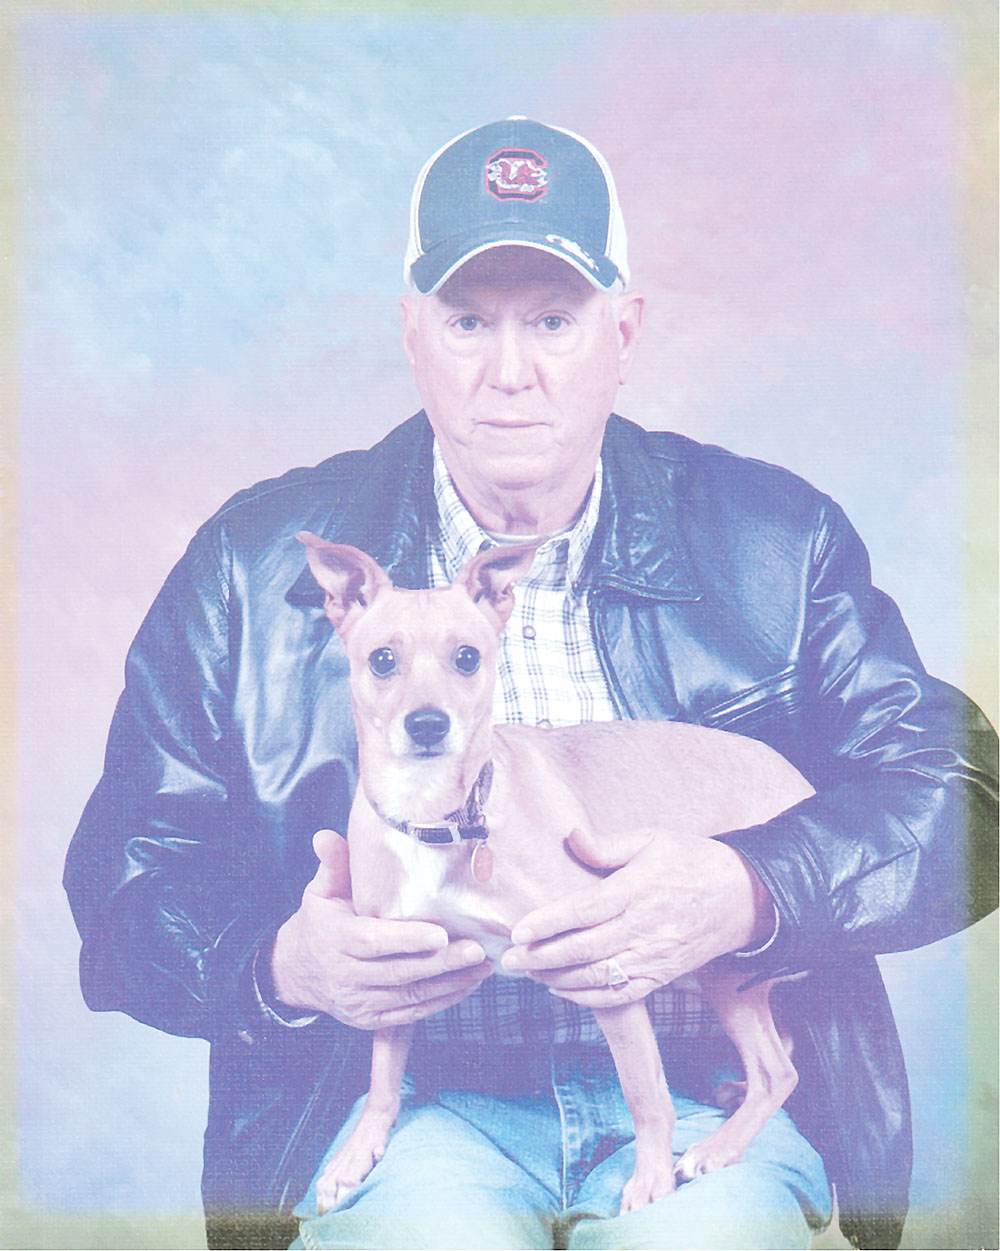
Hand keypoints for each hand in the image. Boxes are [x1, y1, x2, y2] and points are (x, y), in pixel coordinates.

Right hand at [270, 829, 490, 1028]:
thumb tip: (325, 836)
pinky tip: (465, 985)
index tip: (441, 933)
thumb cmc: (320, 920)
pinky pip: (410, 1014)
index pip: (374, 942)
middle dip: (440, 963)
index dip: (408, 939)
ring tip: (481, 967)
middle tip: (476, 950)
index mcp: (335, 941)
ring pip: (409, 996)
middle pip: (398, 972)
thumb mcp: (321, 891)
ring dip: (448, 984)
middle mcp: (345, 977)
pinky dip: (440, 1002)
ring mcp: (358, 1002)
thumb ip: (333, 865)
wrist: (297, 971)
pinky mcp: (370, 1020)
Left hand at [500, 827, 772, 1007]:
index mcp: (639, 889)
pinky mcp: (662, 975)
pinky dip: (587, 997)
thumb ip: (607, 843)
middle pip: (584, 949)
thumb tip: (571, 838)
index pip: (584, 911)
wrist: (743, 898)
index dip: (548, 923)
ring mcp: (655, 956)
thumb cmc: (691, 861)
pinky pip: (620, 994)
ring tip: (527, 973)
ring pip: (598, 976)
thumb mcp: (652, 838)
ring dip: (557, 978)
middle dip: (541, 957)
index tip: (518, 930)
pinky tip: (561, 989)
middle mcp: (645, 927)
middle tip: (508, 959)